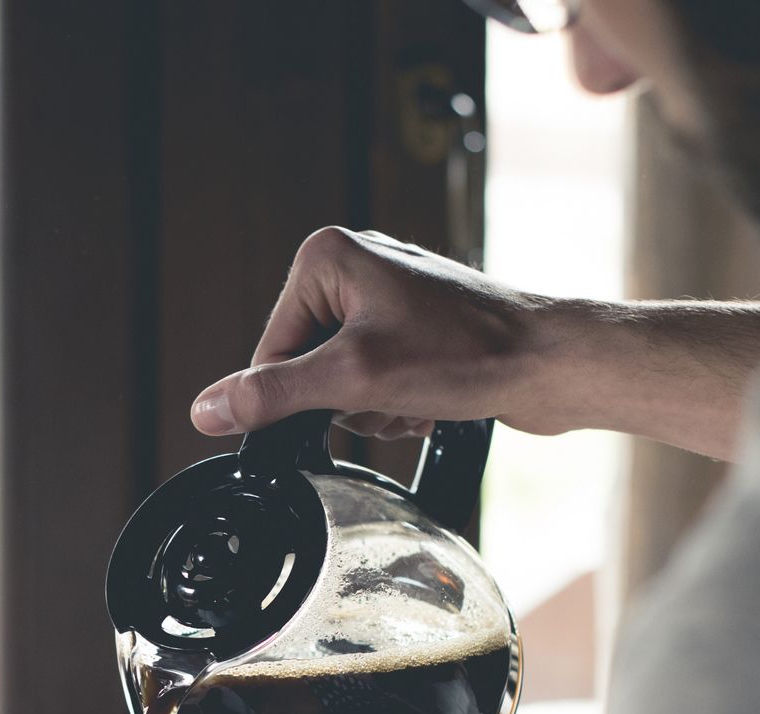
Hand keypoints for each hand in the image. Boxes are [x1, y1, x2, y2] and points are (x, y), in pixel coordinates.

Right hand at [189, 226, 575, 441]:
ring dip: (373, 406)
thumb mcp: (354, 380)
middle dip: (344, 400)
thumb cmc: (469, 354)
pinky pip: (373, 377)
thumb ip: (274, 396)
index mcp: (326, 258)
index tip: (345, 403)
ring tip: (416, 397)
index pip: (270, 352)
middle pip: (306, 367)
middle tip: (390, 396)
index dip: (299, 396)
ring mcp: (385, 293)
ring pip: (340, 380)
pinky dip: (395, 401)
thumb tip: (208, 410)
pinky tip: (429, 399)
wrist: (551, 363)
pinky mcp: (412, 322)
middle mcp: (353, 264)